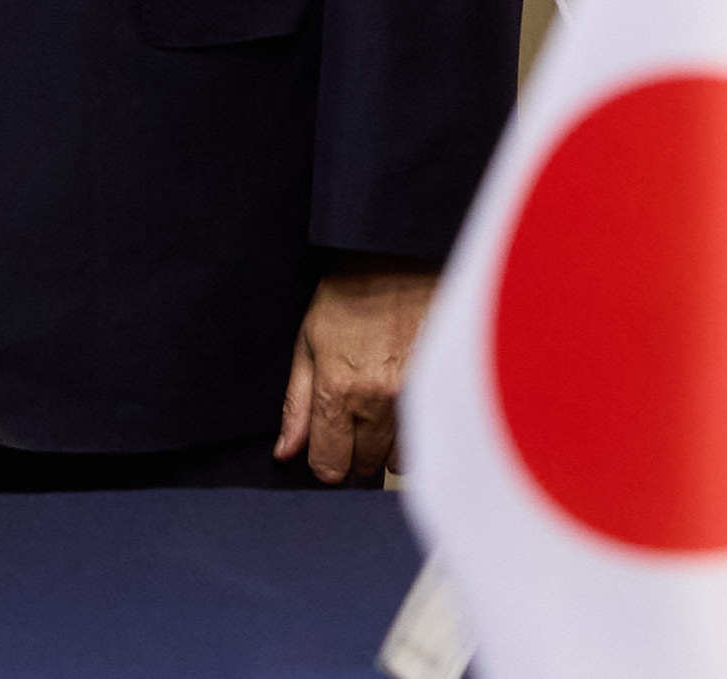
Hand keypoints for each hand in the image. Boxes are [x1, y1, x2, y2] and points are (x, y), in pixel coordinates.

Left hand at [275, 261, 434, 484]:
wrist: (399, 260)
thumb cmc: (347, 295)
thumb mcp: (308, 342)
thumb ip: (297, 405)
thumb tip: (284, 453)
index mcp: (339, 389)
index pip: (329, 466)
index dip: (323, 462)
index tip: (324, 447)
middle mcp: (379, 400)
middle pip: (363, 466)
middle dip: (352, 451)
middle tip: (349, 415)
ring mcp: (415, 397)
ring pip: (396, 458)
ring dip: (384, 444)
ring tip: (376, 405)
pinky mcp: (441, 391)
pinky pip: (425, 438)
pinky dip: (411, 433)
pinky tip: (400, 404)